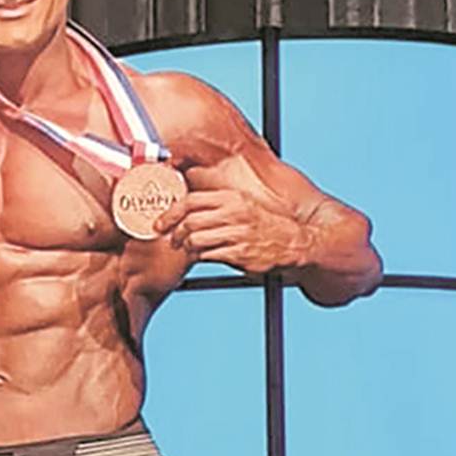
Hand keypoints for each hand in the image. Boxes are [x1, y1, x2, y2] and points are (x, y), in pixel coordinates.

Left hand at [153, 162, 315, 275]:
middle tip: (173, 240)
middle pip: (190, 221)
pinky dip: (202, 257)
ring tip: (189, 249)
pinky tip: (204, 256)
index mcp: (232, 198)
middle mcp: (235, 213)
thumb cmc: (264, 225)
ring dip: (187, 247)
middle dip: (175, 233)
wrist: (295, 243)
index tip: (161, 223)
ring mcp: (238, 234)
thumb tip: (187, 209)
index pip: (191, 201)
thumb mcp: (243, 205)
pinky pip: (210, 255)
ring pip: (196, 240)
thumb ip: (218, 206)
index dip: (170, 213)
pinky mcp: (241, 253)